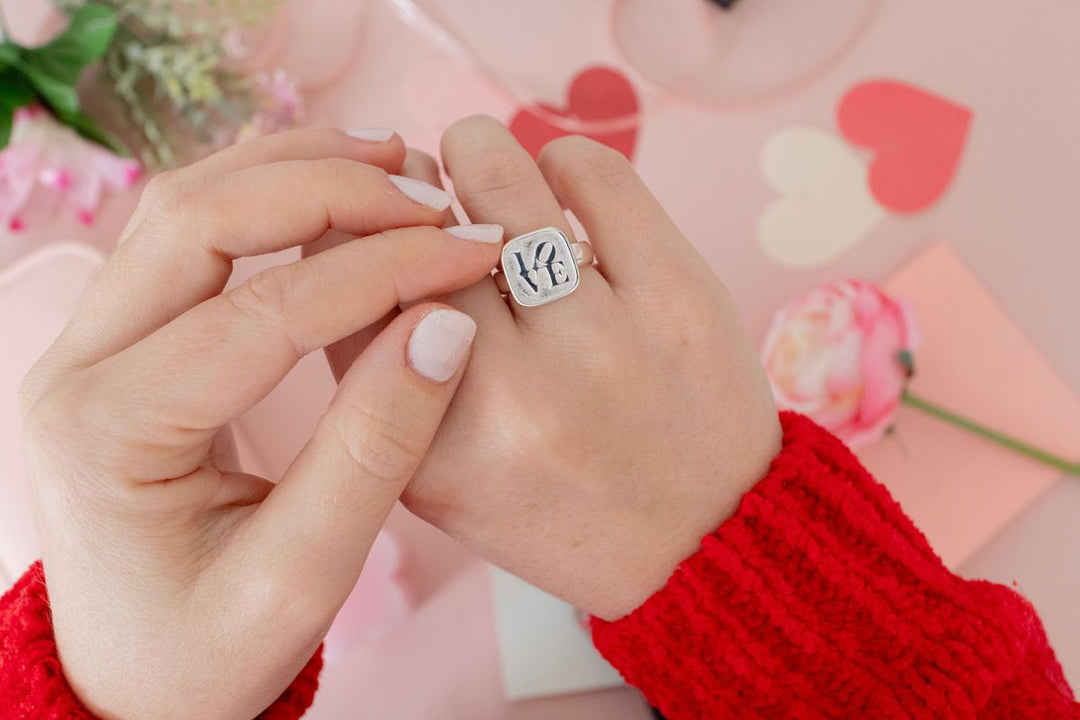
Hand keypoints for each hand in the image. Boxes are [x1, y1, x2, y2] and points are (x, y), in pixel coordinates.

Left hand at [19, 129, 501, 718]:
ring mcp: (90, 344)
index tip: (473, 256)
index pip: (261, 313)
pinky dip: (266, 193)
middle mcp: (79, 366)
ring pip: (185, 205)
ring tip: (393, 164)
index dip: (380, 272)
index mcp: (112, 432)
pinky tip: (334, 187)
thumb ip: (374, 451)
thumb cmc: (207, 651)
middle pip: (198, 220)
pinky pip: (187, 235)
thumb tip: (446, 327)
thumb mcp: (302, 578)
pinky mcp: (121, 341)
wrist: (133, 681)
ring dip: (291, 169)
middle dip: (328, 189)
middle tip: (432, 197)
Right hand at [317, 117, 781, 620]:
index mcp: (430, 450)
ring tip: (480, 165)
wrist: (703, 540)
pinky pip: (594, 174)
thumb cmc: (560, 502)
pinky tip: (562, 190)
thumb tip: (360, 238)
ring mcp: (598, 343)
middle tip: (431, 197)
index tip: (375, 229)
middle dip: (412, 198)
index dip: (352, 240)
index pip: (346, 295)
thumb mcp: (441, 479)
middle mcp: (508, 397)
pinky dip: (564, 164)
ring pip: (499, 179)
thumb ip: (384, 380)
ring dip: (476, 153)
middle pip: (414, 231)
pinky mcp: (676, 297)